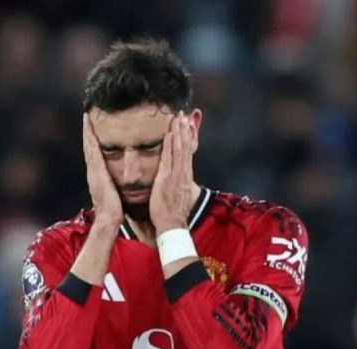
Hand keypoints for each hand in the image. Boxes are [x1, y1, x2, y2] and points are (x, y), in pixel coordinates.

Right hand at [83, 113, 122, 227]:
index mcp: (98, 176)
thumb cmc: (114, 211)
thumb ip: (114, 188)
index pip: (95, 155)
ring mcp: (93, 170)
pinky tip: (89, 126)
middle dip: (88, 132)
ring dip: (87, 131)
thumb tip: (118, 186)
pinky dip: (89, 137)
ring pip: (89, 146)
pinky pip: (92, 149)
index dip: (93, 141)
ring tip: (87, 116)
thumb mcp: (114, 196)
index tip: (93, 128)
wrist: (109, 219)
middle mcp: (93, 171)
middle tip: (87, 116)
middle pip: (90, 147)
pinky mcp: (95, 170)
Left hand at [150, 111, 193, 232]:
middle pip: (186, 148)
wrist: (173, 225)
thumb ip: (175, 186)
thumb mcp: (175, 196)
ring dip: (180, 132)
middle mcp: (183, 173)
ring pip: (180, 149)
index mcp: (185, 177)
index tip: (186, 125)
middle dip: (185, 130)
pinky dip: (172, 144)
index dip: (187, 139)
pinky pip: (170, 157)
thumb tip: (173, 182)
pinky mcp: (169, 178)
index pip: (187, 153)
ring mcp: (177, 175)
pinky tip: (171, 133)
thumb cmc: (171, 214)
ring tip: (179, 117)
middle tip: (183, 114)